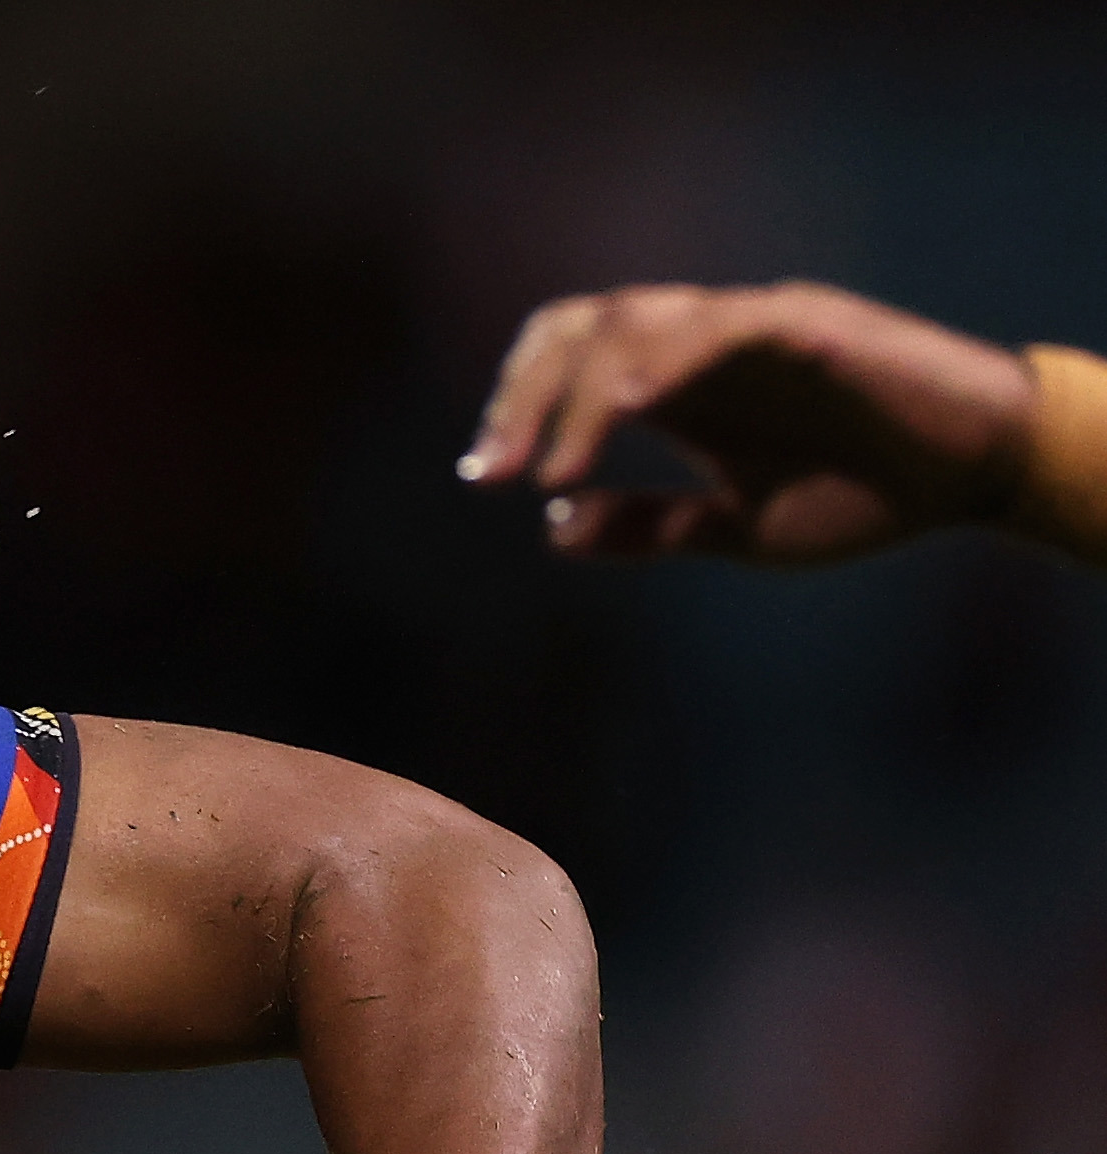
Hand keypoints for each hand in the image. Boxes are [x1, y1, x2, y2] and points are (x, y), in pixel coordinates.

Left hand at [460, 279, 1037, 563]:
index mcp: (678, 384)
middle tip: (495, 474)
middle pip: (584, 327)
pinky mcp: (811, 325)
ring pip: (638, 320)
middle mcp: (702, 344)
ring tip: (549, 469)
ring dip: (579, 395)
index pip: (569, 356)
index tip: (484, 476)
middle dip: (524, 397)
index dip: (517, 405)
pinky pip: (724, 325)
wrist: (974, 474)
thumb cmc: (866, 492)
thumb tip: (555, 527)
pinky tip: (627, 406)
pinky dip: (668, 359)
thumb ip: (650, 525)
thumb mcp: (738, 528)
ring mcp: (753, 327)